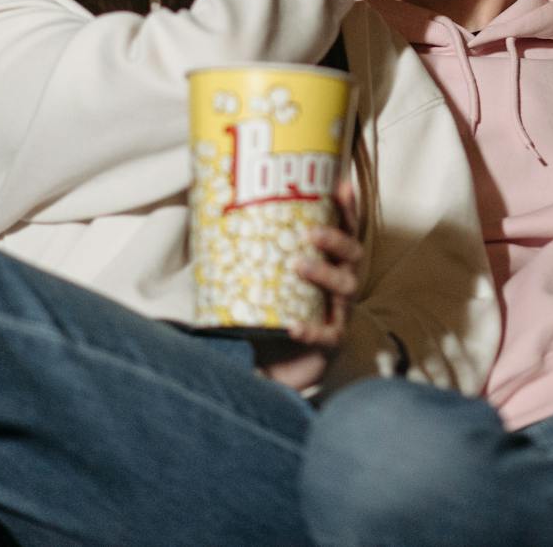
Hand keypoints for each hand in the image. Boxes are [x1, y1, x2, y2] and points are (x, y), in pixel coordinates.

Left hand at [254, 182, 363, 391]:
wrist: (271, 367)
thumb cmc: (266, 316)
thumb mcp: (255, 279)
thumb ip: (240, 251)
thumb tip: (199, 214)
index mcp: (327, 264)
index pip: (343, 231)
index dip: (346, 208)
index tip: (341, 185)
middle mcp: (338, 285)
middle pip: (352, 254)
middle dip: (336, 239)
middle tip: (310, 233)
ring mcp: (337, 314)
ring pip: (346, 288)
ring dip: (324, 273)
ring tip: (298, 266)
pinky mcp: (330, 345)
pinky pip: (327, 335)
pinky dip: (312, 330)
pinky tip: (294, 328)